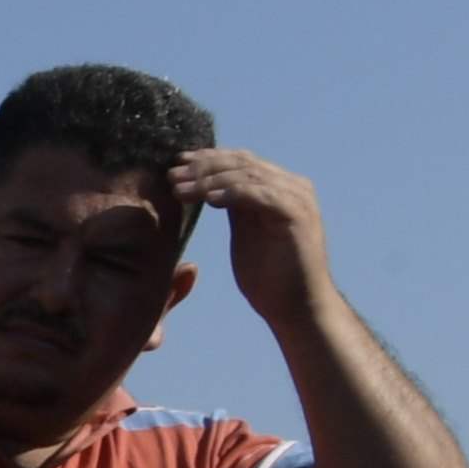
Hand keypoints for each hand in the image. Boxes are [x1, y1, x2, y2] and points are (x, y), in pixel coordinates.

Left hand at [171, 149, 331, 330]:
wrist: (297, 307)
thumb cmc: (270, 277)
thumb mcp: (246, 234)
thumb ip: (236, 210)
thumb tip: (211, 191)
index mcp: (278, 188)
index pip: (240, 162)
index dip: (207, 160)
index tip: (175, 165)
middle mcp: (290, 186)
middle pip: (242, 163)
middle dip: (203, 166)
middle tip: (171, 173)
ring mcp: (295, 198)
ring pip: (247, 175)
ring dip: (209, 180)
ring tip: (179, 188)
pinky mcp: (296, 214)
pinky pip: (260, 194)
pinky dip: (232, 193)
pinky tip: (208, 199)